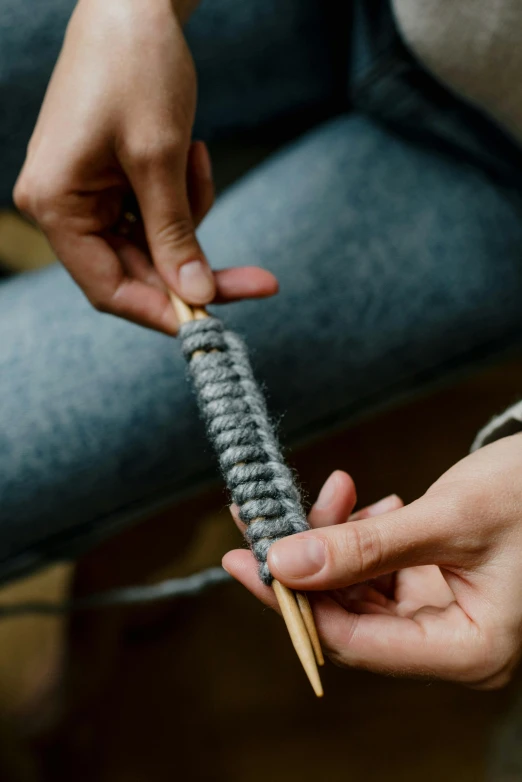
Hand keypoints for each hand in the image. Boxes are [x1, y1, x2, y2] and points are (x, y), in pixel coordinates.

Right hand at [14, 0, 276, 333]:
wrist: (133, 2)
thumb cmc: (136, 67)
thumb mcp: (161, 160)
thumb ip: (176, 236)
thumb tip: (196, 296)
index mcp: (56, 204)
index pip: (109, 290)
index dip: (163, 312)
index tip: (215, 323)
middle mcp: (62, 206)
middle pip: (137, 271)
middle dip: (196, 269)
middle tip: (258, 281)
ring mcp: (84, 194)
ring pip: (151, 245)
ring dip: (189, 218)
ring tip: (195, 157)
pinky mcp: (107, 180)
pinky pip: (153, 215)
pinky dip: (182, 198)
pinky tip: (189, 151)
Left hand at [224, 434, 521, 688]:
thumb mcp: (448, 520)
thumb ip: (365, 547)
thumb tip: (287, 563)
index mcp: (467, 650)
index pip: (355, 641)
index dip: (294, 602)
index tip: (248, 559)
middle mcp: (451, 643)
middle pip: (349, 615)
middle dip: (307, 561)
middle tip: (267, 514)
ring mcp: (442, 614)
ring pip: (358, 588)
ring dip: (335, 539)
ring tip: (336, 490)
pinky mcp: (435, 585)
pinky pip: (378, 569)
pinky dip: (362, 535)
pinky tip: (368, 504)